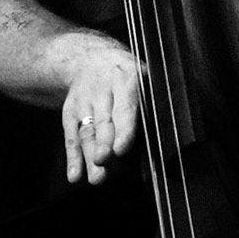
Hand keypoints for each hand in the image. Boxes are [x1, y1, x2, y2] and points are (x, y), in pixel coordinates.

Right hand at [61, 39, 142, 184]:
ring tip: (96, 179)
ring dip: (89, 156)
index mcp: (127, 78)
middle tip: (104, 162)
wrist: (92, 58)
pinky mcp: (70, 111)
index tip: (122, 149)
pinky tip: (75, 175)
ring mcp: (84, 100)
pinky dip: (73, 157)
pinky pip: (71, 136)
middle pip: (103, 120)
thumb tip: (169, 135)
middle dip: (104, 143)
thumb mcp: (143, 77)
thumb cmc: (127, 77)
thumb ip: (152, 101)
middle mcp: (102, 88)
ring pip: (87, 130)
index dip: (124, 128)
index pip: (126, 106)